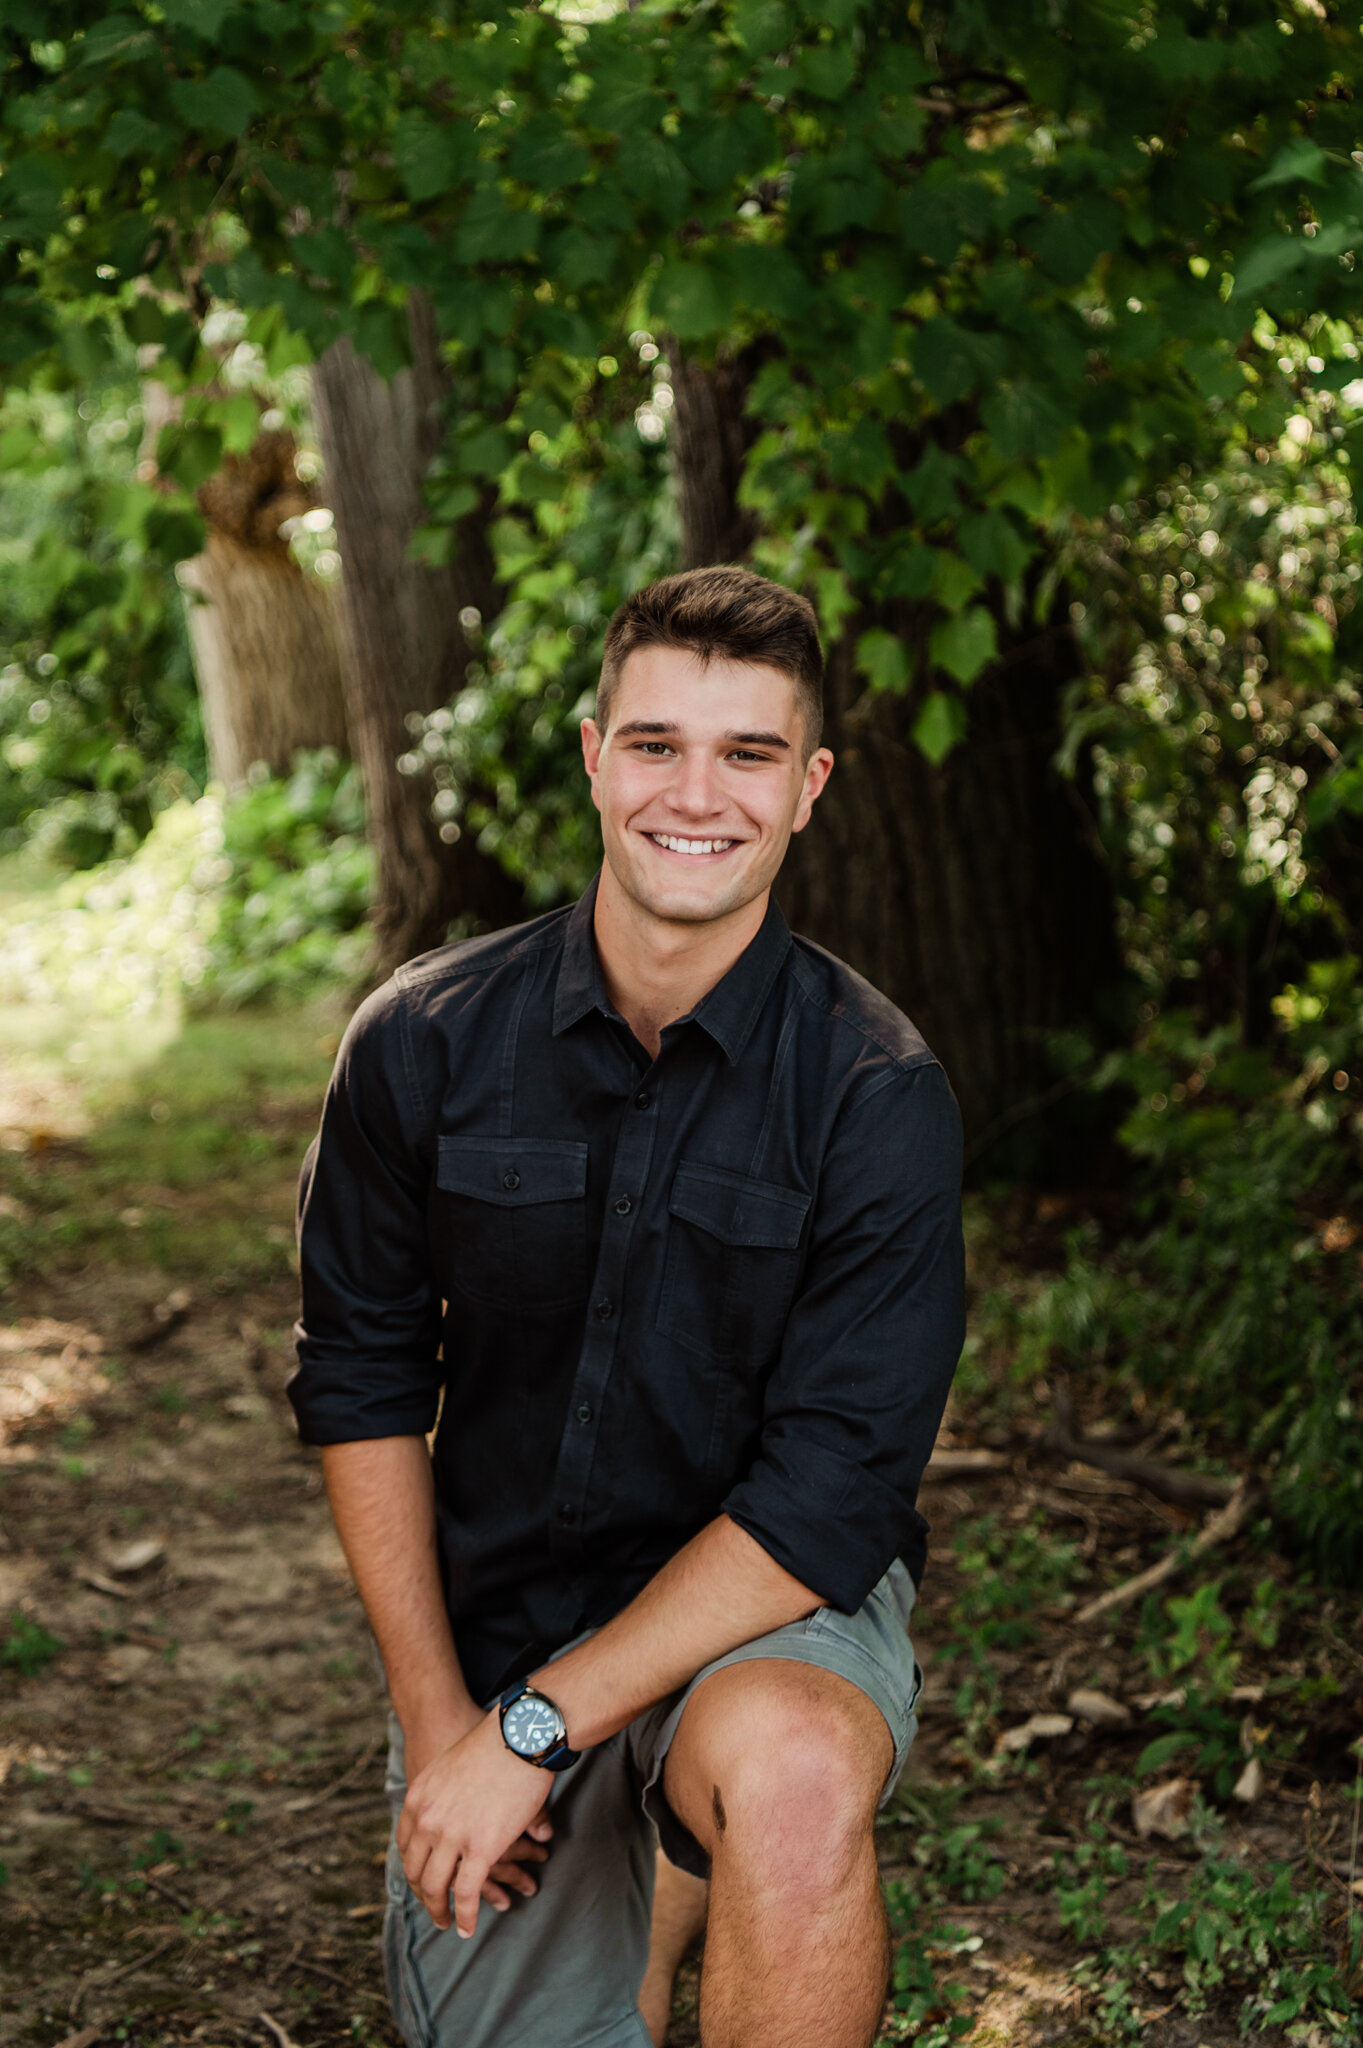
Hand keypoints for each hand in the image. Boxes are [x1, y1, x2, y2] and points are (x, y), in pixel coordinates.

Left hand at [397, 1710, 554, 1934]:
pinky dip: (466, 1917)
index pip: (405, 1847)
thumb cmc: (494, 1744)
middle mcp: (427, 1820)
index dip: (415, 1869)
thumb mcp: (451, 1766)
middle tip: (434, 1908)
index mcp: (418, 1799)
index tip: (424, 1880)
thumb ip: (443, 1793)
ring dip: (440, 1912)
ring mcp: (452, 1836)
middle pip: (416, 1871)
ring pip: (437, 1888)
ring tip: (447, 1923)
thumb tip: (451, 1812)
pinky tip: (467, 1928)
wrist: (519, 1736)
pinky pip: (466, 1894)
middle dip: (424, 1895)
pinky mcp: (481, 1849)